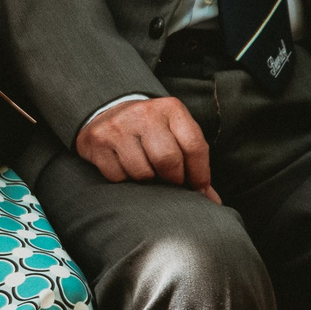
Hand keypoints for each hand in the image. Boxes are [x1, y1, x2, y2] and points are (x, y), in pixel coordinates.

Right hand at [76, 95, 218, 202]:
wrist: (108, 110)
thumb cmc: (151, 129)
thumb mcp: (175, 133)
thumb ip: (194, 161)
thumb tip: (213, 200)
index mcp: (171, 109)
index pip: (195, 146)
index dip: (200, 174)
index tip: (198, 188)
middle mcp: (144, 113)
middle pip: (167, 159)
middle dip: (173, 179)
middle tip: (170, 181)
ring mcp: (118, 126)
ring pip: (142, 172)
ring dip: (147, 181)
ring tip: (147, 172)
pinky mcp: (97, 140)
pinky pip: (117, 176)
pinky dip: (124, 180)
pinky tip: (125, 168)